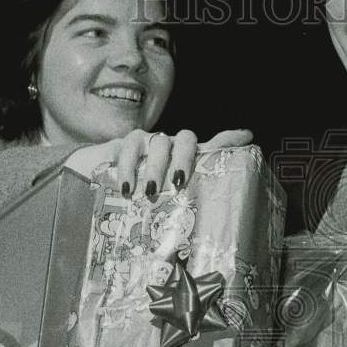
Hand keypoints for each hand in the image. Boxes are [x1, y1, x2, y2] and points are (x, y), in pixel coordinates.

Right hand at [63, 127, 252, 194]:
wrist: (100, 193)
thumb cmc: (140, 204)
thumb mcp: (167, 209)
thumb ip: (190, 205)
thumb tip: (227, 192)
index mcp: (186, 161)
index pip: (211, 145)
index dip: (228, 140)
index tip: (246, 137)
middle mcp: (171, 148)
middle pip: (185, 140)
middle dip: (182, 160)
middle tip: (177, 184)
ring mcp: (148, 144)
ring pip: (158, 143)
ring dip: (154, 166)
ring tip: (148, 191)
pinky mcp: (123, 145)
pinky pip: (129, 148)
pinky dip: (128, 167)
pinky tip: (126, 187)